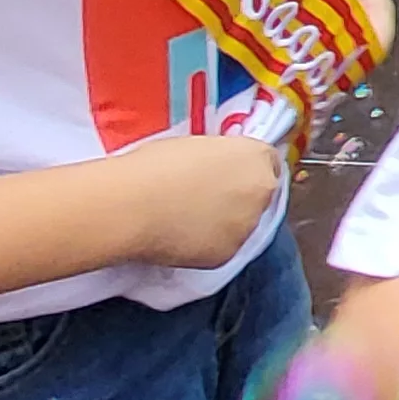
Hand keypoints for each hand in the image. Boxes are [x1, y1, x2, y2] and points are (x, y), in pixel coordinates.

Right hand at [112, 133, 285, 268]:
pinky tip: (179, 238)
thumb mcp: (196, 145)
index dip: (244, 169)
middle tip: (203, 199)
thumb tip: (216, 168)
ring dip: (224, 223)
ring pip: (241, 224)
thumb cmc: (154, 164)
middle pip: (257, 195)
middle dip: (237, 197)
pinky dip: (205, 244)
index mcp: (256, 157)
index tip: (226, 174)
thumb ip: (219, 158)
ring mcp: (247, 226)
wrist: (131, 204)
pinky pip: (222, 247)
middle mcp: (261, 192)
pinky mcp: (229, 254)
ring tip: (185, 221)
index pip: (267, 162)